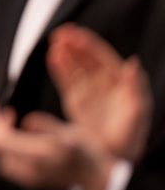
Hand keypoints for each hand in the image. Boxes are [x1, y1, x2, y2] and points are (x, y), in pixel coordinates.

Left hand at [0, 112, 116, 189]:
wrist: (100, 183)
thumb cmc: (89, 157)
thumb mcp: (70, 132)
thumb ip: (45, 124)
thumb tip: (26, 122)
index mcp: (44, 153)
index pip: (3, 140)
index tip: (0, 111)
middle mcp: (33, 169)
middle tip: (0, 114)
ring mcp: (30, 180)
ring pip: (1, 157)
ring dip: (0, 140)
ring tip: (10, 124)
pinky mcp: (30, 184)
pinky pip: (9, 166)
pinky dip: (7, 151)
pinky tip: (18, 140)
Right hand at [47, 24, 152, 161]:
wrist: (115, 156)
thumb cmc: (130, 134)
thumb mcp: (138, 110)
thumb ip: (135, 86)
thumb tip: (132, 62)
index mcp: (120, 80)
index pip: (102, 55)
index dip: (88, 42)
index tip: (75, 33)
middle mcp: (103, 82)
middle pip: (85, 57)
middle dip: (73, 43)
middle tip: (59, 33)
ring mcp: (89, 91)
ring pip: (74, 66)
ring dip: (64, 53)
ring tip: (54, 43)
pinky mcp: (76, 101)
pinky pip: (65, 80)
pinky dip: (58, 68)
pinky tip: (52, 57)